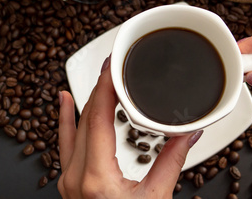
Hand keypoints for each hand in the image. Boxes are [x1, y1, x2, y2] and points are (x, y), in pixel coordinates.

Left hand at [58, 57, 202, 197]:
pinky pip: (65, 144)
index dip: (105, 87)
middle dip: (99, 88)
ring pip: (73, 129)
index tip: (113, 65)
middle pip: (84, 118)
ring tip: (90, 79)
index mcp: (95, 178)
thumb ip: (171, 162)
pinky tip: (63, 105)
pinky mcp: (70, 182)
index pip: (96, 117)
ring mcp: (69, 180)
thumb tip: (187, 133)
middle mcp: (75, 176)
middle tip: (111, 65)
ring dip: (84, 101)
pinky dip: (66, 121)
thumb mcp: (156, 198)